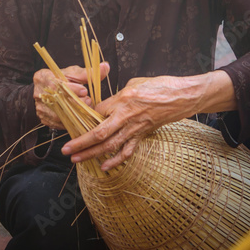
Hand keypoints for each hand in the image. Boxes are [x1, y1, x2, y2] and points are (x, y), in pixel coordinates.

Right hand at [33, 62, 109, 129]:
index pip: (58, 85)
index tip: (84, 90)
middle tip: (88, 101)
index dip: (73, 89)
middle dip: (77, 102)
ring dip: (76, 114)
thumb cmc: (59, 79)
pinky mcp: (46, 120)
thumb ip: (87, 72)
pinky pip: (60, 124)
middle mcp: (40, 94)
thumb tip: (105, 67)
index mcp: (45, 78)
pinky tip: (80, 118)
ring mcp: (42, 109)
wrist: (43, 90)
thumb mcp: (71, 73)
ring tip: (86, 110)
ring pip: (61, 115)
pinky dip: (72, 122)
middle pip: (60, 101)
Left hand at [61, 71, 234, 171]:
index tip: (73, 122)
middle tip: (66, 150)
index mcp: (122, 100)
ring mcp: (135, 128)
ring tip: (76, 160)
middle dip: (80, 143)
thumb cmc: (160, 85)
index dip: (84, 118)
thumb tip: (108, 103)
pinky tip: (104, 166)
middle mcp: (126, 116)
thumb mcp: (135, 83)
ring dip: (92, 154)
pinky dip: (115, 160)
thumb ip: (119, 95)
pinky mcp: (143, 135)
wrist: (183, 96)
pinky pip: (127, 151)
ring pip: (110, 145)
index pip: (96, 112)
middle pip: (99, 132)